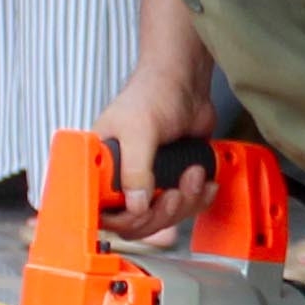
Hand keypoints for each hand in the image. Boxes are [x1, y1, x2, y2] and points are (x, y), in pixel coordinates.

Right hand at [90, 67, 223, 243]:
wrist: (187, 81)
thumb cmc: (153, 92)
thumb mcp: (138, 129)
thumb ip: (135, 169)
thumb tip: (136, 205)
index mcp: (101, 166)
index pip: (102, 211)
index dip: (122, 219)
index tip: (141, 212)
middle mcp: (122, 178)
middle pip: (136, 223)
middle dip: (161, 213)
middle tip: (173, 193)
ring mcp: (149, 182)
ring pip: (164, 218)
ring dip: (185, 202)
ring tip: (192, 174)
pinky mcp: (173, 181)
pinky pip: (184, 208)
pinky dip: (198, 198)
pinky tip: (203, 181)